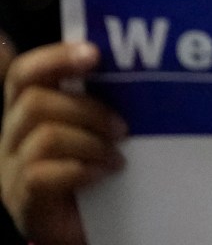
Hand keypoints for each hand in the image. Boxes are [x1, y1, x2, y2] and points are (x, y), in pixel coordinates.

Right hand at [1, 41, 124, 244]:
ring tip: (117, 156)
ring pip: (43, 135)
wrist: (92, 227)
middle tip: (123, 127)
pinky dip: (81, 169)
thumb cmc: (98, 172)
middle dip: (87, 108)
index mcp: (28, 112)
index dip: (52, 57)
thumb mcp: (99, 129)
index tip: (94, 53)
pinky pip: (41, 173)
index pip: (23, 73)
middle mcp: (11, 137)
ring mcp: (10, 170)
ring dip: (91, 142)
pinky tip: (103, 174)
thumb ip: (99, 99)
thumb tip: (131, 66)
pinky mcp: (22, 200)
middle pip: (33, 100)